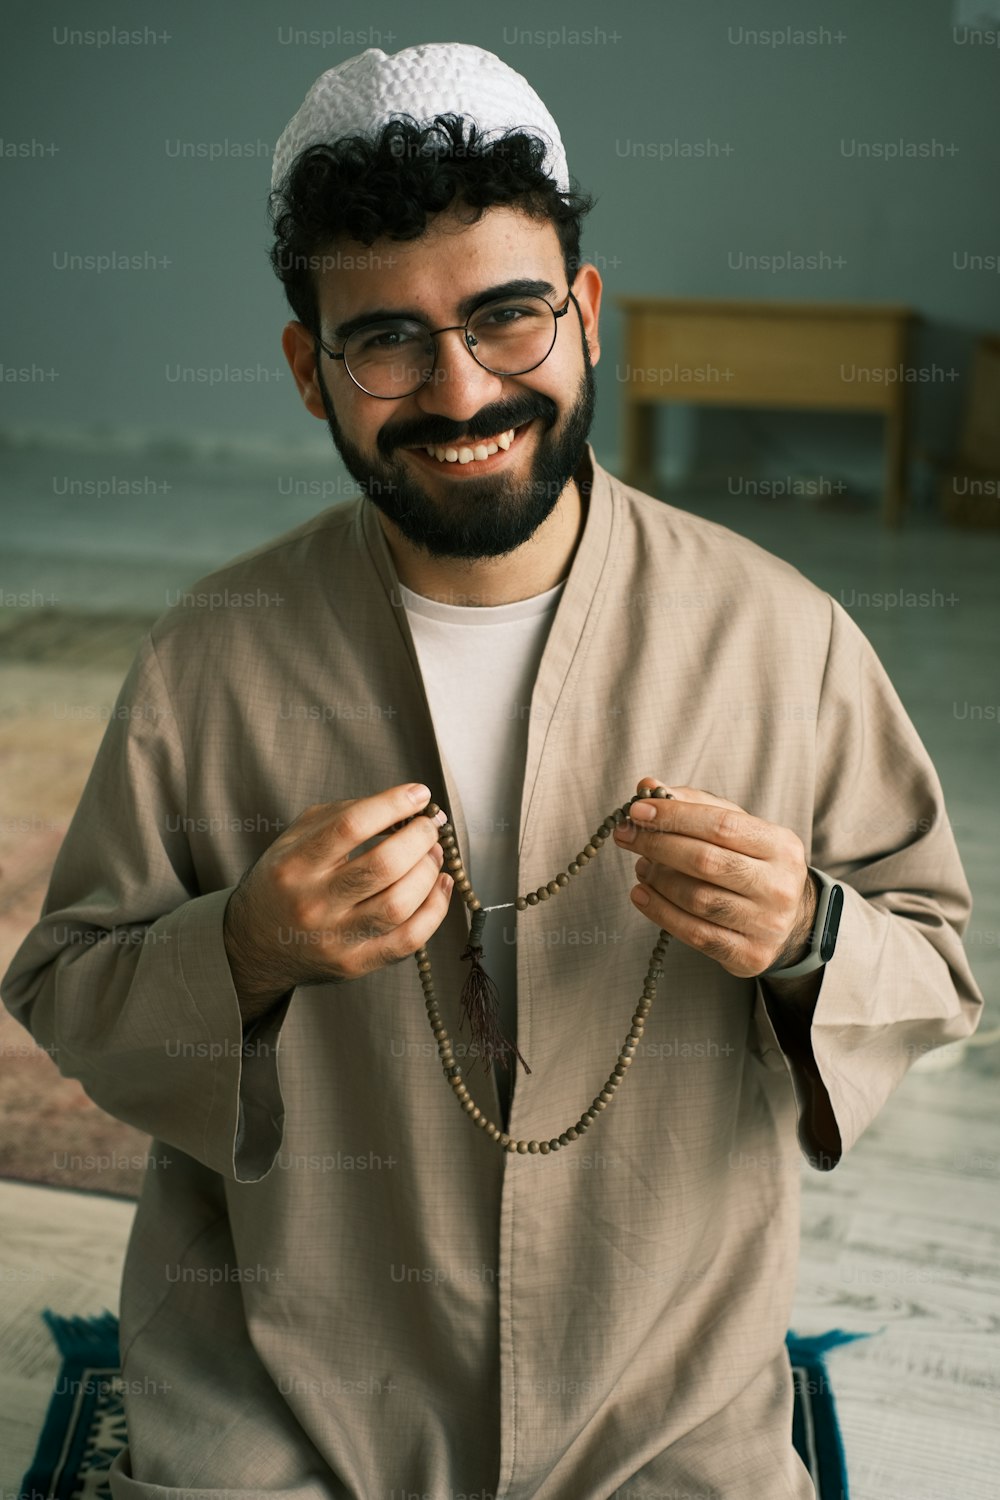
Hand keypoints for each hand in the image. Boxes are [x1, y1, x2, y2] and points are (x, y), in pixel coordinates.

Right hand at [224, 782, 452, 1017]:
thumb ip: (342, 815)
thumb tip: (402, 805)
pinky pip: (408, 940)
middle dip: (419, 839)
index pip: (350, 826)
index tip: (419, 795)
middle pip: (382, 866)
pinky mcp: (355, 965)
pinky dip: (435, 909)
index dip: (392, 805)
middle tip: (429, 827)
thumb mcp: (294, 838)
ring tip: (434, 854)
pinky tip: (440, 885)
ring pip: (399, 905)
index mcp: (294, 864)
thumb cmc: (285, 881)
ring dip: (429, 872)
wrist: (254, 945)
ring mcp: (334, 939)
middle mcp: (312, 903)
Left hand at [612, 778, 816, 979]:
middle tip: (626, 836)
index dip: (675, 816)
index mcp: (780, 845)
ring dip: (658, 879)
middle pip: (706, 862)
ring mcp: (767, 924)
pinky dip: (660, 912)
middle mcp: (778, 885)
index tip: (638, 811)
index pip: (721, 825)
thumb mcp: (736, 827)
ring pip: (697, 899)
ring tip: (641, 866)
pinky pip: (695, 934)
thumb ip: (693, 804)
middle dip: (658, 844)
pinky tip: (641, 895)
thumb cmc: (751, 863)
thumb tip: (647, 786)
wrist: (791, 920)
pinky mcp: (750, 955)